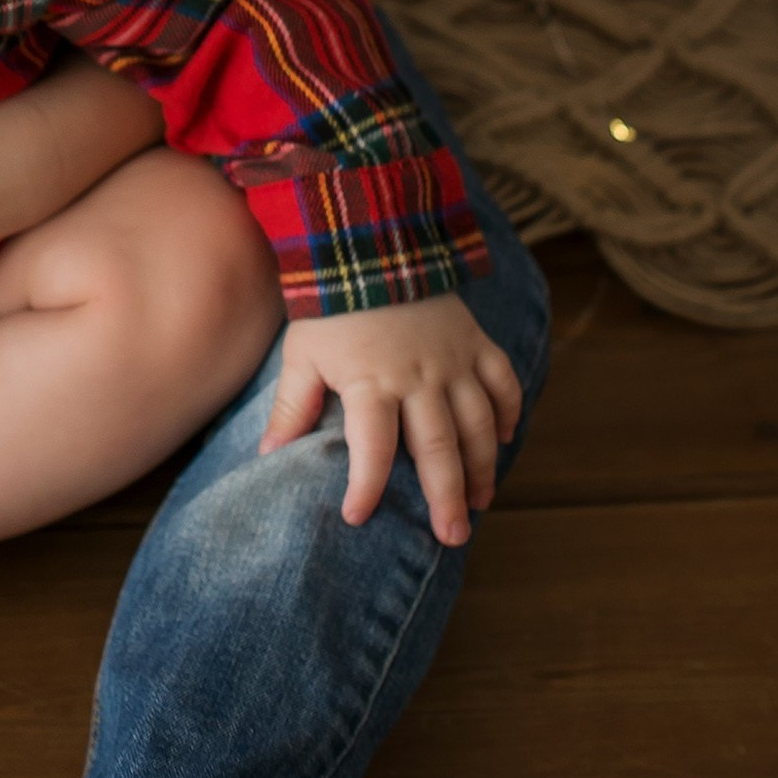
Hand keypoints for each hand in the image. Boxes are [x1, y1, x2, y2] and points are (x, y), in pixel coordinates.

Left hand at [260, 296, 521, 546]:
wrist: (371, 240)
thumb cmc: (331, 305)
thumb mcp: (302, 352)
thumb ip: (292, 405)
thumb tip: (267, 454)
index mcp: (371, 382)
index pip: (371, 448)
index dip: (366, 486)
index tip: (357, 517)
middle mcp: (418, 376)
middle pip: (436, 447)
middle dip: (446, 496)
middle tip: (452, 537)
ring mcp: (453, 359)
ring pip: (477, 423)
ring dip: (482, 466)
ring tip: (481, 504)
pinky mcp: (475, 340)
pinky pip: (502, 380)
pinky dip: (509, 409)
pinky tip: (505, 439)